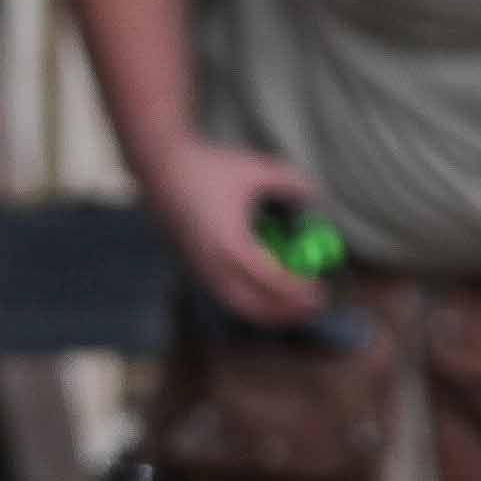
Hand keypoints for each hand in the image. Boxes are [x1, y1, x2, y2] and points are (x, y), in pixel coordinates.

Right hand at [145, 140, 327, 328]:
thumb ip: (289, 183)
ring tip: (291, 307)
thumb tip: (312, 196)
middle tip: (312, 307)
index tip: (319, 291)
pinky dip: (248, 302)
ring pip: (237, 305)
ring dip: (266, 311)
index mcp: (233, 246)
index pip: (273, 282)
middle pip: (255, 306)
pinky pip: (225, 295)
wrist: (161, 168)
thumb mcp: (255, 170)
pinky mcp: (194, 266)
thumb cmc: (209, 167)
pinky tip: (264, 293)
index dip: (299, 291)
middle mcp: (215, 265)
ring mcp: (201, 269)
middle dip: (286, 312)